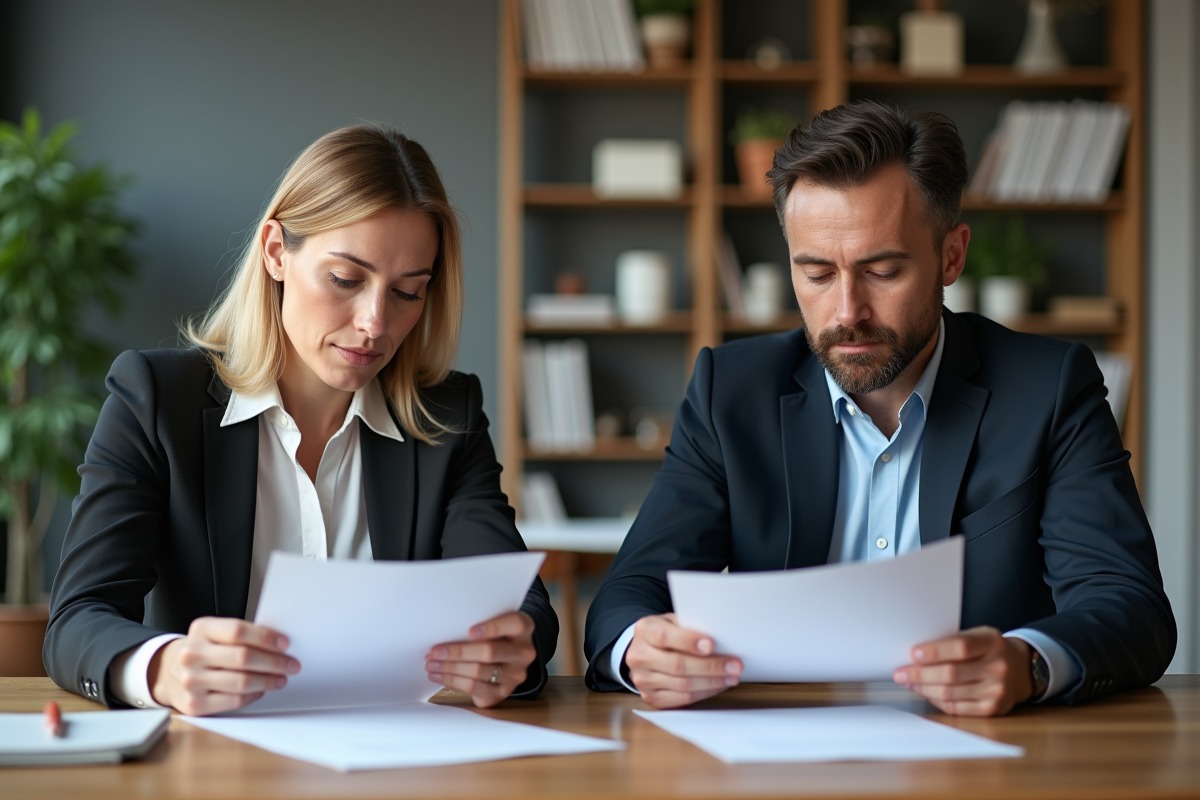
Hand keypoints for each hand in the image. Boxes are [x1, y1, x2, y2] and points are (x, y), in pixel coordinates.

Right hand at [149, 617, 299, 715]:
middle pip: (243, 657)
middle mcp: (192, 654)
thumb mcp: (215, 633)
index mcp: (201, 629)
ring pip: (242, 682)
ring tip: (281, 678)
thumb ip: (242, 635)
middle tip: (291, 664)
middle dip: (274, 662)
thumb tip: (279, 644)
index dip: (266, 638)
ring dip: (268, 680)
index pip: (238, 631)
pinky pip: (235, 701)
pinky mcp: (195, 704)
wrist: (168, 671)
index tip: (284, 644)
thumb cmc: (203, 650)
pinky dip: (254, 695)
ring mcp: (191, 681)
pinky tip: (261, 689)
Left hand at [425, 611, 536, 707]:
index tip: (470, 631)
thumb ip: (479, 627)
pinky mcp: (502, 692)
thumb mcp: (494, 625)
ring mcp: (514, 675)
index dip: (493, 627)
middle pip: (489, 652)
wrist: (507, 659)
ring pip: (478, 672)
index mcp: (524, 629)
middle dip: (458, 652)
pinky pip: (475, 689)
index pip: (514, 624)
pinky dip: (452, 682)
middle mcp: (523, 653)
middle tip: (435, 652)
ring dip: (449, 669)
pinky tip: (439, 676)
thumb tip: (444, 636)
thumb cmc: (494, 637)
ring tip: (431, 664)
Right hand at [625, 613, 741, 708]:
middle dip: (710, 666)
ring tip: (731, 677)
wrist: (644, 651)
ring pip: (682, 685)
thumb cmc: (666, 633)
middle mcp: (639, 656)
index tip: (711, 645)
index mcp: (644, 630)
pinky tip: (718, 686)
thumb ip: (690, 626)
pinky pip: (682, 699)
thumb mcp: (673, 621)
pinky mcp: (650, 697)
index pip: (664, 636)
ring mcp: (643, 679)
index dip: (689, 641)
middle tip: (734, 665)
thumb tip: (720, 636)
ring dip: (712, 682)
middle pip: (677, 664)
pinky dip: (704, 693)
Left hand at [893, 626, 1032, 715]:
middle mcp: (997, 667)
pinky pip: (956, 708)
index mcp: (992, 642)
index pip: (960, 647)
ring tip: (908, 683)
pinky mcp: (991, 709)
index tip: (913, 654)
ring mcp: (996, 690)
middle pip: (951, 674)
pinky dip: (936, 701)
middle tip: (901, 673)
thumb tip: (916, 654)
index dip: (934, 652)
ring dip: (923, 689)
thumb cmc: (989, 650)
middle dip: (920, 674)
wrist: (1020, 669)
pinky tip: (925, 693)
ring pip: (950, 693)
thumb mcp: (978, 636)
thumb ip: (952, 642)